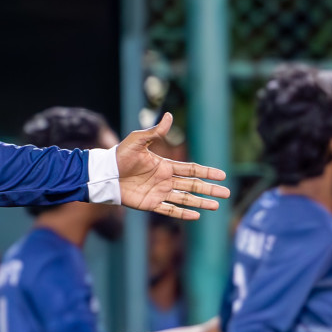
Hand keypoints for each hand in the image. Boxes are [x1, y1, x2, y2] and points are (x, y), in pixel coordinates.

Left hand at [115, 113, 229, 219]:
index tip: (222, 175)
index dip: (207, 172)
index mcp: (164, 165)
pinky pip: (169, 210)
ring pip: (185, 199)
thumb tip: (169, 116)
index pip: (191, 169)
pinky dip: (182, 214)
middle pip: (193, 185)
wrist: (103, 174)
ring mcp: (158, 193)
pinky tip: (196, 216)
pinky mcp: (149, 204)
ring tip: (216, 206)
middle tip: (227, 193)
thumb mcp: (137, 141)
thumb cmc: (119, 156)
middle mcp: (164, 180)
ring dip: (201, 202)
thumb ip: (154, 132)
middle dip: (210, 189)